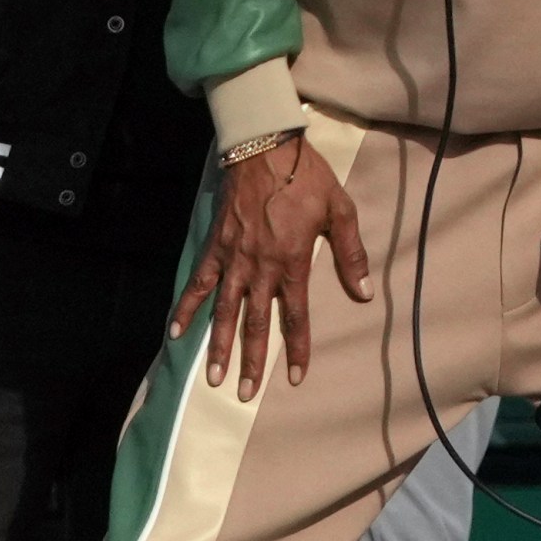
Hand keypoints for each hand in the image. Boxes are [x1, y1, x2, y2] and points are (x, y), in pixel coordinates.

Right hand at [169, 137, 371, 398]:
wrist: (264, 147)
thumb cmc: (306, 178)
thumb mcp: (340, 212)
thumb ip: (351, 254)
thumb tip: (364, 292)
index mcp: (292, 263)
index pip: (296, 316)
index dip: (298, 349)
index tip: (297, 378)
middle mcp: (260, 268)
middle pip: (256, 324)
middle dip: (252, 362)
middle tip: (244, 393)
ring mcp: (234, 260)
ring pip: (225, 312)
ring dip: (219, 346)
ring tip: (213, 377)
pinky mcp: (215, 248)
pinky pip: (198, 283)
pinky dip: (186, 308)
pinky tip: (176, 332)